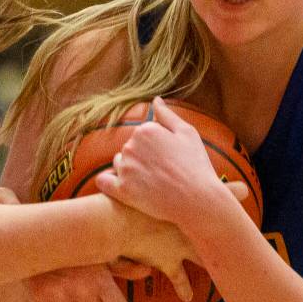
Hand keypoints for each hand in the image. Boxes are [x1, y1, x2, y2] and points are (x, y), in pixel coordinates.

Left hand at [97, 97, 236, 225]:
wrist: (198, 200)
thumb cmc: (196, 165)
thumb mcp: (188, 133)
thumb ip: (167, 115)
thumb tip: (155, 100)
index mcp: (145, 130)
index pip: (141, 135)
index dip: (155, 147)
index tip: (168, 158)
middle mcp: (131, 146)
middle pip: (129, 149)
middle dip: (142, 158)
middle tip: (163, 172)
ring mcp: (125, 169)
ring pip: (119, 164)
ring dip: (129, 170)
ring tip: (150, 182)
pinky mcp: (122, 190)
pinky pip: (104, 182)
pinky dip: (107, 183)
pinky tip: (118, 186)